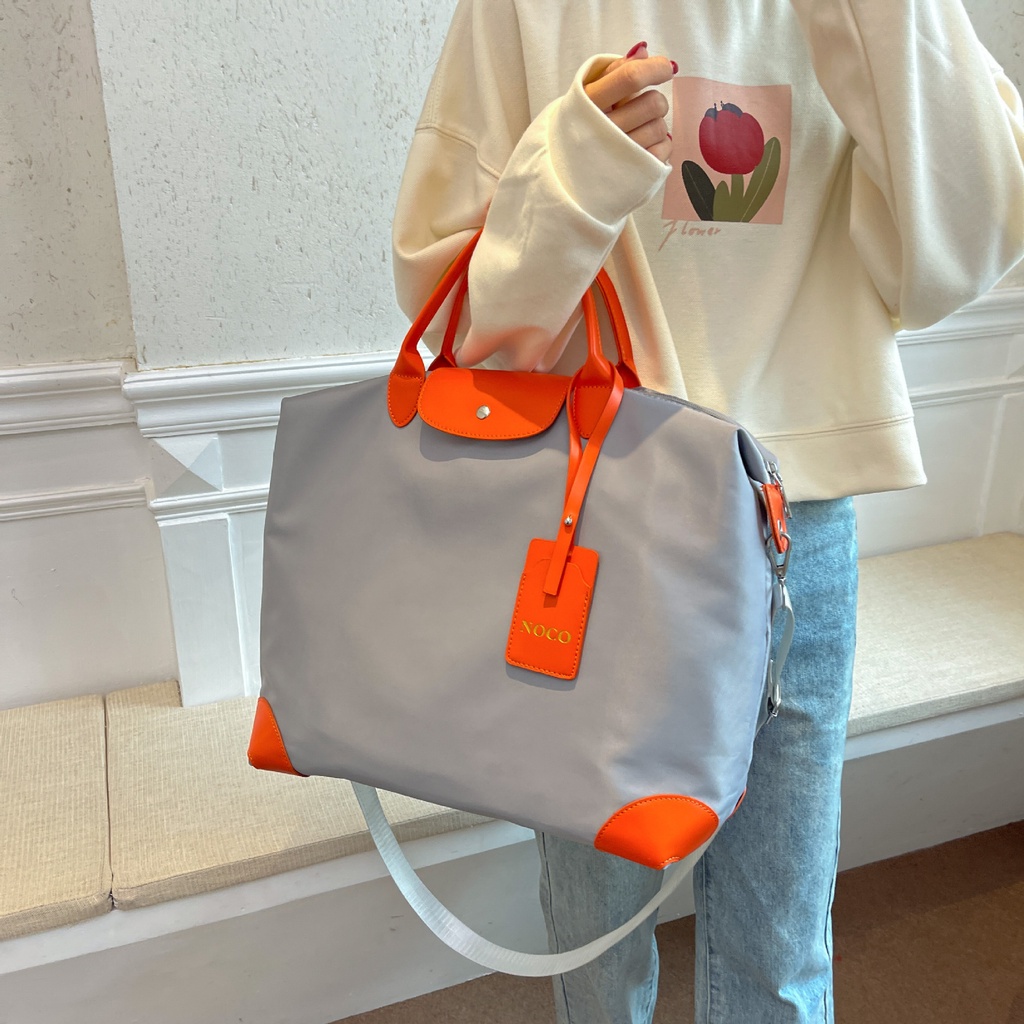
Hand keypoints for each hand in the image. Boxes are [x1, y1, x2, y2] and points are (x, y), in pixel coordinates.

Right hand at [584, 43, 675, 162]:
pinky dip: (659, 145)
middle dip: (654, 101)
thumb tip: (644, 53)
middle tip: (643, 108)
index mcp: (589, 104)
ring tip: (638, 130)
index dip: (655, 68)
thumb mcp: (589, 95)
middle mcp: (603, 131)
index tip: (665, 68)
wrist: (567, 172)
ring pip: (660, 127)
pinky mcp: (634, 174)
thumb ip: (615, 71)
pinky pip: (664, 149)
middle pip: (652, 103)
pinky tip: (644, 147)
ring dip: (655, 124)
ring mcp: (619, 156)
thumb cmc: (583, 125)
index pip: (630, 78)